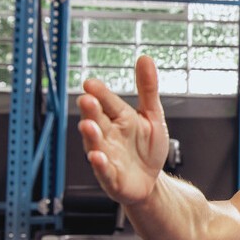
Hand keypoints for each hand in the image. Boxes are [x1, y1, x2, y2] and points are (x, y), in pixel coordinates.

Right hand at [77, 56, 169, 204]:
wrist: (150, 181)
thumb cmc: (148, 148)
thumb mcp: (152, 116)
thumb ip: (147, 89)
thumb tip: (145, 58)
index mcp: (118, 118)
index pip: (107, 102)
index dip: (100, 93)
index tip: (91, 83)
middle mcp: (107, 135)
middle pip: (96, 120)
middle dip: (90, 111)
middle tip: (86, 99)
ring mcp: (107, 155)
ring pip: (95, 144)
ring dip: (90, 135)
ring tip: (87, 125)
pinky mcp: (111, 177)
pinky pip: (103, 170)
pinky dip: (100, 164)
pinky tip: (97, 157)